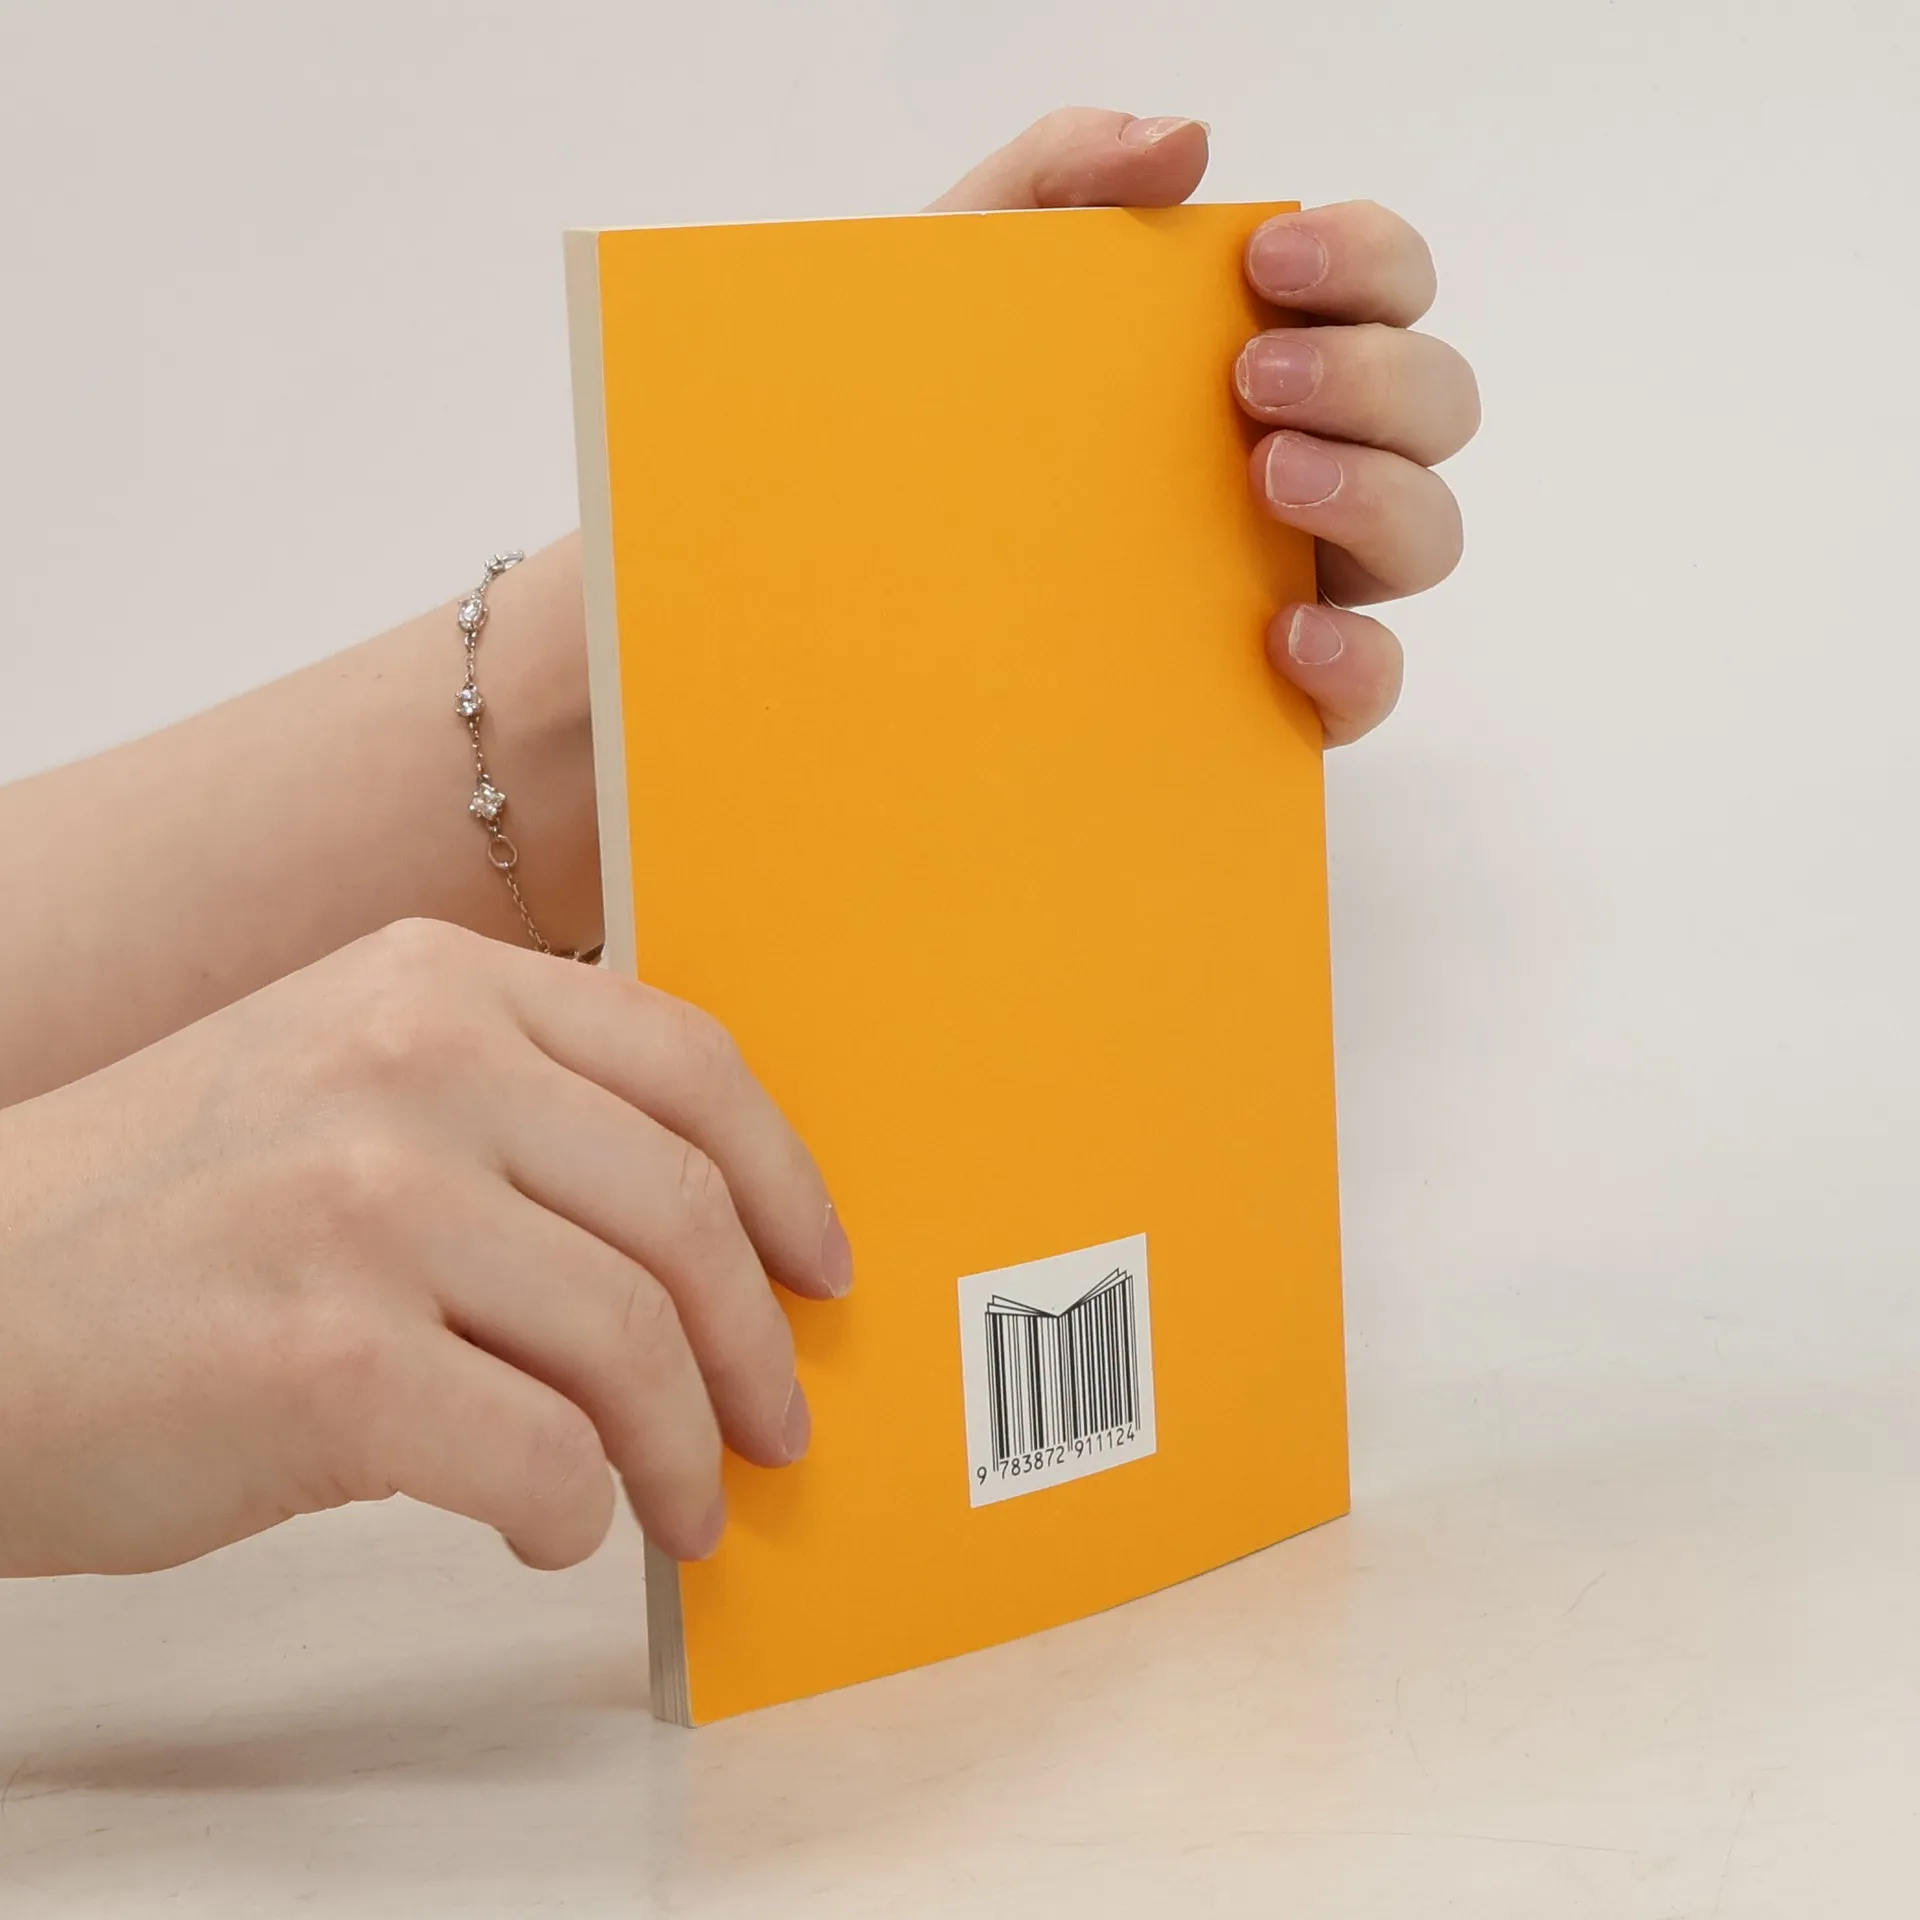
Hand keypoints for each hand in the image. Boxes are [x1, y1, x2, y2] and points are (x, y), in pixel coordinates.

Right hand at [0, 920, 851, 1576]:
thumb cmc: (158, 1217)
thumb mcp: (336, 1078)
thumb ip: (512, 1112)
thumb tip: (701, 1244)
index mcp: (434, 984)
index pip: (690, 1063)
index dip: (785, 1181)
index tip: (819, 1267)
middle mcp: (413, 1065)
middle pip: (682, 1213)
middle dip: (755, 1347)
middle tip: (775, 1424)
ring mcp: (370, 1203)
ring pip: (634, 1341)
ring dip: (684, 1449)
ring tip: (685, 1506)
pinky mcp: (328, 1360)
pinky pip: (544, 1456)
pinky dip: (576, 1512)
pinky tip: (554, 1528)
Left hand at [933, 109, 1479, 744]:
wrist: (859, 561)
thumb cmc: (938, 415)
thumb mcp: (967, 274)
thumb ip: (1063, 172)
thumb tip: (1185, 142)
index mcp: (1267, 352)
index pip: (1385, 287)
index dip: (1367, 259)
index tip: (1268, 263)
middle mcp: (1308, 460)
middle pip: (1435, 404)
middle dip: (1372, 377)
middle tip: (1253, 380)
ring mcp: (1301, 576)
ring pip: (1425, 534)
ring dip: (1376, 495)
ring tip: (1268, 476)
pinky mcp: (1275, 690)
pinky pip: (1370, 684)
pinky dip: (1356, 656)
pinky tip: (1283, 629)